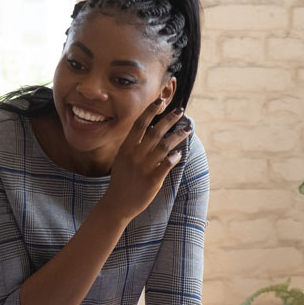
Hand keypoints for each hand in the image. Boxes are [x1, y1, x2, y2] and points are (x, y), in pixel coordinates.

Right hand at [104, 100, 190, 221]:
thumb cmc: (120, 181)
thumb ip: (133, 146)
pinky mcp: (152, 180)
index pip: (139, 124)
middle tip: (181, 109)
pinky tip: (180, 153)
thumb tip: (149, 130)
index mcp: (126, 149)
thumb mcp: (122, 160)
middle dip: (170, 118)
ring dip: (178, 135)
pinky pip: (167, 165)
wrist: (117, 204)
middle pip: (155, 132)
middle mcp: (135, 156)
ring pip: (165, 146)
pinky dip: (175, 157)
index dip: (151, 111)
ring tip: (188, 129)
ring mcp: (144, 168)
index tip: (161, 100)